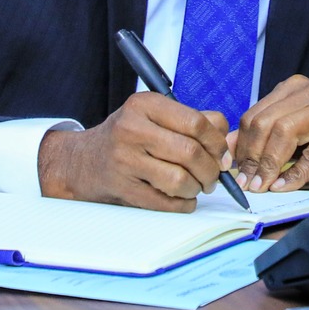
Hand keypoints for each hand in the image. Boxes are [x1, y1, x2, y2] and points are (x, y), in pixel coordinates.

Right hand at [36, 92, 229, 211]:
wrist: (82, 161)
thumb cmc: (127, 137)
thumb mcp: (154, 116)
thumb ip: (193, 119)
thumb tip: (226, 139)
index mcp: (144, 105)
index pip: (196, 122)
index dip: (217, 142)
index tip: (223, 155)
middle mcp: (132, 129)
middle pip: (191, 152)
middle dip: (211, 170)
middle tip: (213, 176)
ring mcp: (125, 160)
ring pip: (180, 180)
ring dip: (197, 188)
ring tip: (196, 186)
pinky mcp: (122, 187)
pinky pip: (165, 202)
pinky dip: (183, 205)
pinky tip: (183, 199)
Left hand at [228, 76, 308, 191]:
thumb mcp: (298, 132)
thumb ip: (265, 135)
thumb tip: (226, 148)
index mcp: (294, 88)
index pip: (255, 114)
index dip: (240, 145)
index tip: (234, 171)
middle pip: (266, 122)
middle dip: (252, 157)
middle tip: (246, 183)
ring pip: (285, 133)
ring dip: (269, 166)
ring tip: (262, 187)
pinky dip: (295, 174)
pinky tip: (284, 187)